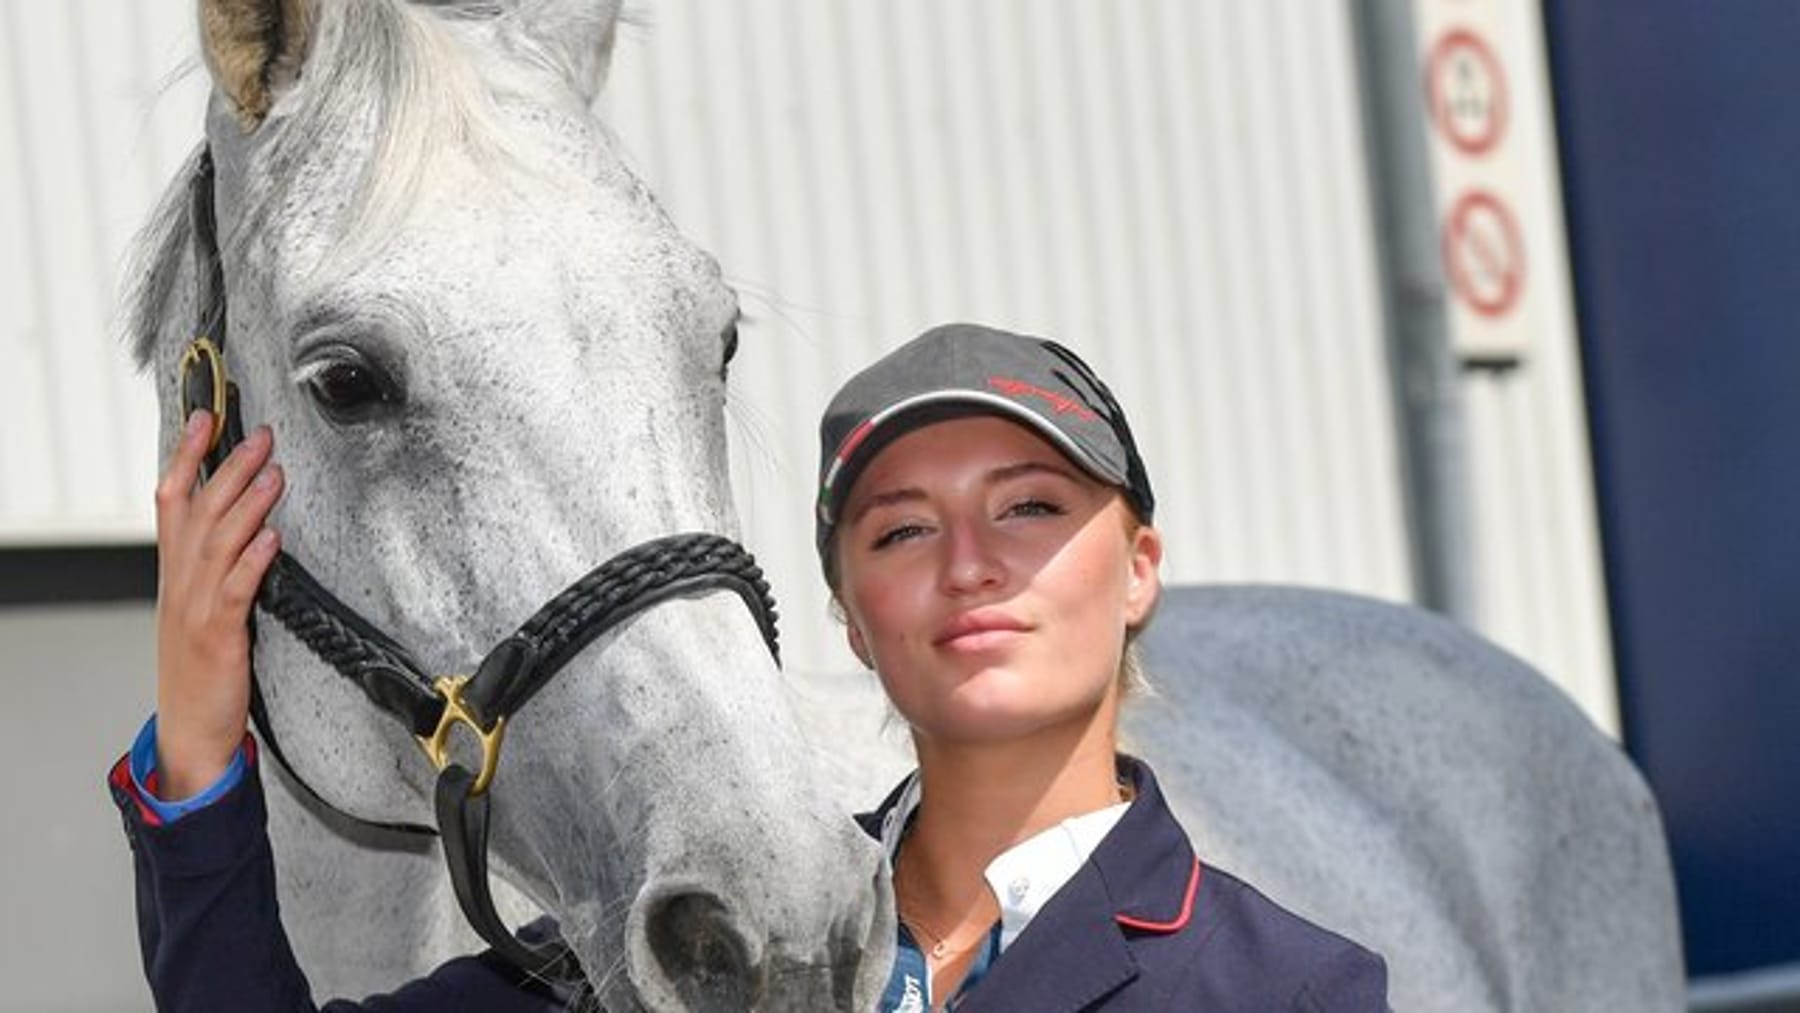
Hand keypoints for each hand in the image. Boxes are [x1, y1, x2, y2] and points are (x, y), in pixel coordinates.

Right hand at [153, 411, 283, 798]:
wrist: (191, 731)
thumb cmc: (204, 670)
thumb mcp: (202, 609)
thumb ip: (218, 567)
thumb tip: (249, 523)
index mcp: (175, 573)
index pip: (171, 501)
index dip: (185, 456)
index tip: (205, 418)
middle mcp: (180, 582)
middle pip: (199, 511)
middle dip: (228, 467)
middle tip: (259, 433)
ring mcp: (196, 608)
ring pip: (218, 542)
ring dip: (247, 503)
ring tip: (274, 471)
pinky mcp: (218, 636)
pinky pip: (235, 590)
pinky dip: (253, 560)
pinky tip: (272, 538)